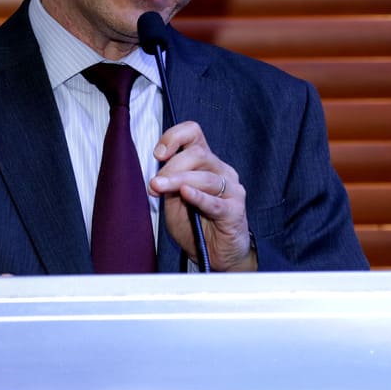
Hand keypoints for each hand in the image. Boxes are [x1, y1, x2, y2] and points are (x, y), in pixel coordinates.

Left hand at [148, 121, 255, 271]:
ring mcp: (231, 189)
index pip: (194, 134)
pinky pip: (215, 201)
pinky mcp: (235, 210)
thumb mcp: (174, 202)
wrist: (216, 255)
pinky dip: (198, 196)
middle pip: (197, 154)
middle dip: (171, 167)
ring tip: (158, 188)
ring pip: (204, 176)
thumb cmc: (196, 226)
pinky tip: (186, 193)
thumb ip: (168, 186)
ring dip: (177, 180)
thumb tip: (157, 175)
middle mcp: (221, 171)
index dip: (174, 137)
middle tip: (155, 184)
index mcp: (206, 163)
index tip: (158, 153)